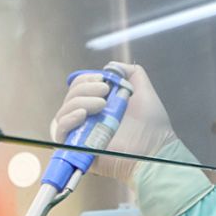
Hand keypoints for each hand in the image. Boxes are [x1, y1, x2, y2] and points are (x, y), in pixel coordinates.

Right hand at [50, 61, 178, 182]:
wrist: (155, 150)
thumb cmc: (152, 126)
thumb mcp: (144, 91)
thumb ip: (131, 74)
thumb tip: (111, 65)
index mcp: (99, 106)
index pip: (78, 88)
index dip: (86, 80)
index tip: (102, 80)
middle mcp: (88, 119)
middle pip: (69, 98)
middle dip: (85, 89)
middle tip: (105, 93)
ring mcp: (81, 134)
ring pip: (62, 113)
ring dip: (79, 102)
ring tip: (101, 105)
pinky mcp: (78, 149)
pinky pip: (60, 133)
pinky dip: (67, 120)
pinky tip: (82, 115)